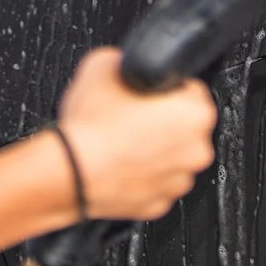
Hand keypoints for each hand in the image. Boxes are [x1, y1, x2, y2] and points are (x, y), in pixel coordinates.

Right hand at [54, 48, 216, 220]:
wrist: (68, 172)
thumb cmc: (90, 126)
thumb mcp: (103, 64)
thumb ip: (127, 61)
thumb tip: (126, 64)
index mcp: (196, 112)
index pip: (191, 89)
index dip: (166, 88)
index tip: (148, 93)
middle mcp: (197, 149)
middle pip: (186, 126)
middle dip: (164, 121)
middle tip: (132, 117)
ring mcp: (179, 181)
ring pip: (172, 157)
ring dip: (154, 150)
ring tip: (122, 143)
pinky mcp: (159, 205)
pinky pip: (155, 182)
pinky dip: (141, 175)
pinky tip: (119, 165)